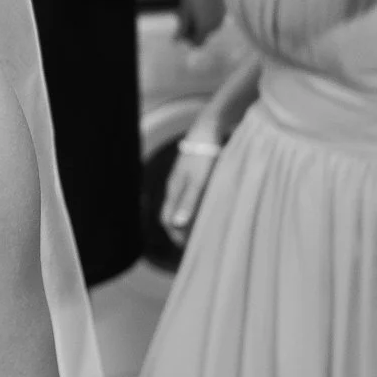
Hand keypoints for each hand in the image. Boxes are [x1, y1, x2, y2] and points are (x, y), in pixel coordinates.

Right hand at [161, 128, 223, 247]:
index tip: (187, 247)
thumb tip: (178, 225)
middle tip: (195, 244)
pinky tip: (209, 209)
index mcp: (173, 189)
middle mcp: (176, 186)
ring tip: (203, 230)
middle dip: (181, 230)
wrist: (209, 129)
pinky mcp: (194, 174)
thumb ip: (189, 202)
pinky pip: (192, 196)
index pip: (167, 219)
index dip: (175, 234)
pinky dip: (196, 207)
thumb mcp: (198, 181)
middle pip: (173, 213)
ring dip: (189, 219)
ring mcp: (184, 179)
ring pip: (182, 204)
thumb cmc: (204, 156)